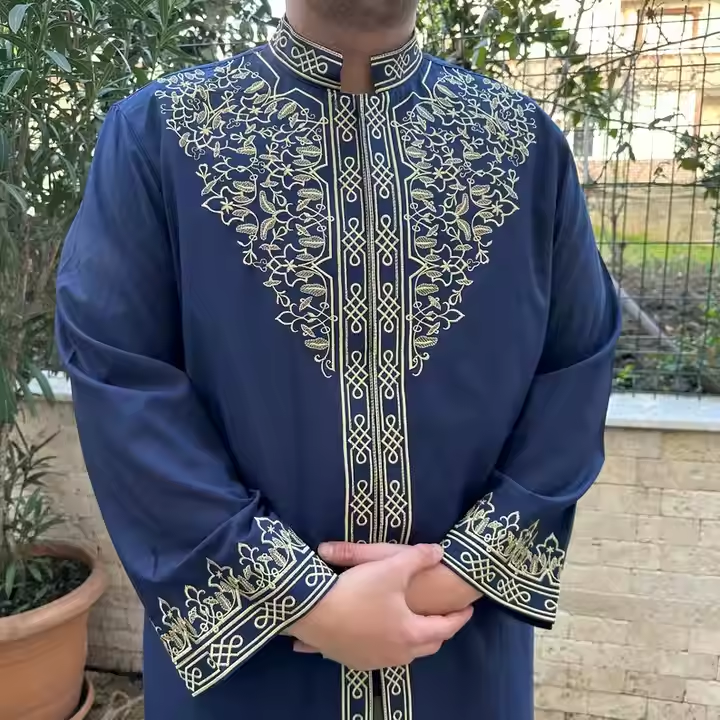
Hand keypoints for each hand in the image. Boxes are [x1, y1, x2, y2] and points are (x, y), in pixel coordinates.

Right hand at [287, 544, 472, 669]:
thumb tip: (438, 551)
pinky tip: (381, 633)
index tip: (468, 610)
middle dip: (439, 632)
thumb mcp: (391, 566)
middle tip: (444, 619)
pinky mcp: (354, 661)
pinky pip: (381, 655)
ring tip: (414, 624)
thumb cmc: (357, 591)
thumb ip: (419, 557)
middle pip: (428, 646)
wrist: (313, 614)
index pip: (445, 628)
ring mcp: (374, 660)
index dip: (459, 618)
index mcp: (411, 632)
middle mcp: (397, 653)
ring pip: (404, 654)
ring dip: (414, 640)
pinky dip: (390, 644)